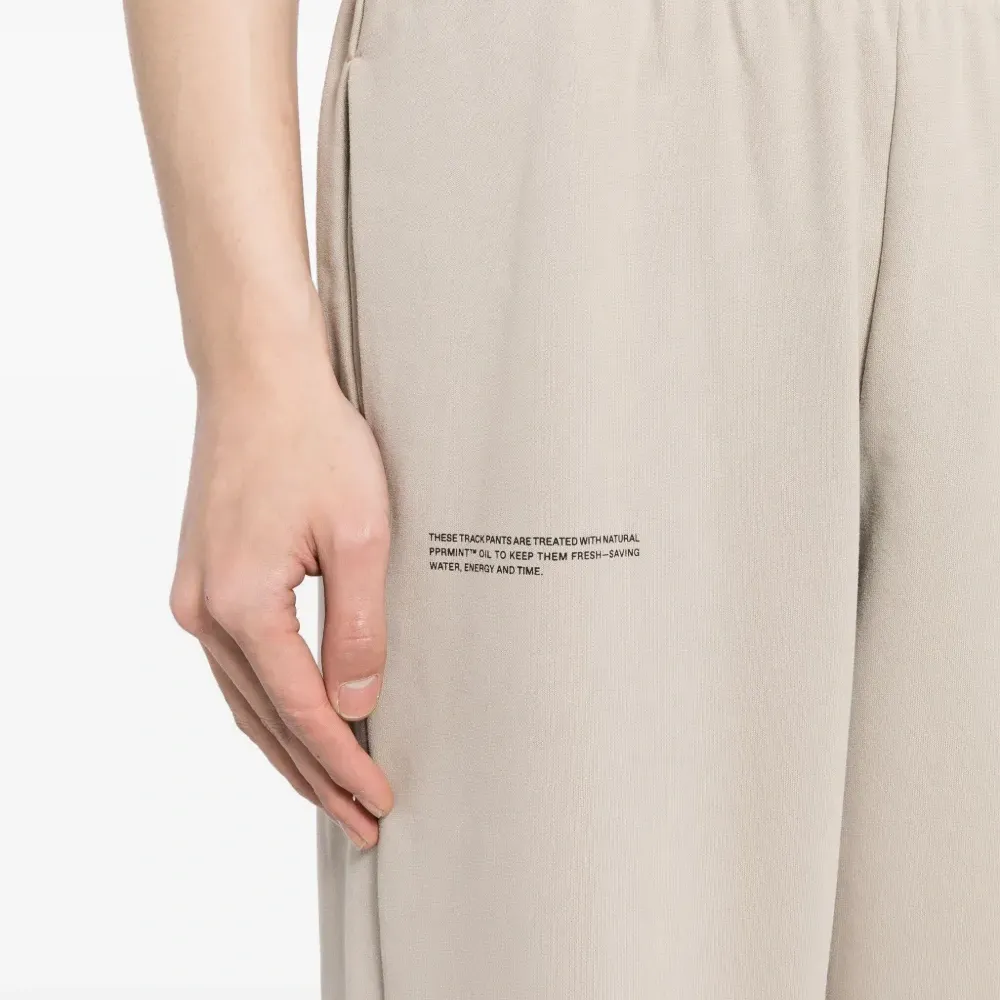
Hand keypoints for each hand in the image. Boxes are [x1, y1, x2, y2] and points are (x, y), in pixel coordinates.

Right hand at [169, 354, 392, 849]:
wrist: (258, 378)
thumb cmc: (312, 440)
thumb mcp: (360, 533)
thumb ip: (357, 626)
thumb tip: (356, 703)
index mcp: (243, 603)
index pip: (301, 712)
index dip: (342, 764)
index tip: (378, 802)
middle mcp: (206, 611)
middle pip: (264, 721)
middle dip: (314, 777)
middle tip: (359, 822)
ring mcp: (197, 596)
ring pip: (245, 701)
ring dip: (288, 748)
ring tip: (329, 790)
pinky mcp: (205, 580)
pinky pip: (236, 667)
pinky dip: (267, 707)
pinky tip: (291, 722)